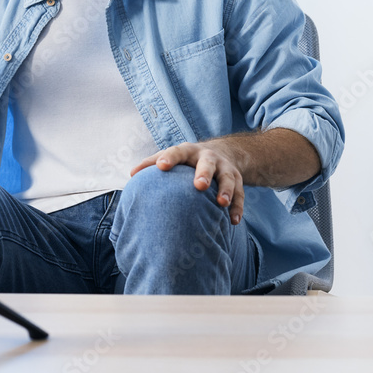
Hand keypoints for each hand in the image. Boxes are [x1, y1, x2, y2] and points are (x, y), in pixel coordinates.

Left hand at [130, 142, 245, 224]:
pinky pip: (241, 194)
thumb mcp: (173, 156)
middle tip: (199, 185)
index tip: (161, 167)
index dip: (169, 158)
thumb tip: (132, 175)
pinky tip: (234, 221)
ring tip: (222, 203)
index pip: (177, 152)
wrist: (223, 152)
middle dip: (204, 173)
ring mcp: (225, 168)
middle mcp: (208, 158)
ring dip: (226, 190)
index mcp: (188, 151)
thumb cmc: (188, 159)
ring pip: (228, 178)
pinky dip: (238, 207)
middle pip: (207, 163)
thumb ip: (152, 163)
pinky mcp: (238, 180)